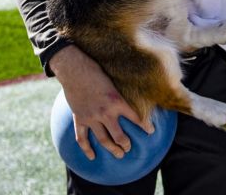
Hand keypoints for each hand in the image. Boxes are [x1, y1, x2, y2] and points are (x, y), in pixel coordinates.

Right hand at [49, 45, 151, 160]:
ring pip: (103, 140)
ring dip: (112, 149)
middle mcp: (105, 113)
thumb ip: (121, 93)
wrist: (75, 69)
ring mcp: (91, 118)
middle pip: (119, 136)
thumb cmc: (96, 71)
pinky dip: (87, 149)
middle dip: (126, 144)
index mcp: (117, 101)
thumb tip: (134, 94)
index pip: (136, 118)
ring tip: (119, 154)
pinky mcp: (79, 119)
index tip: (150, 131)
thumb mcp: (114, 81)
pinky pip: (82, 139)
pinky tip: (92, 157)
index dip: (145, 126)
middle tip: (129, 148)